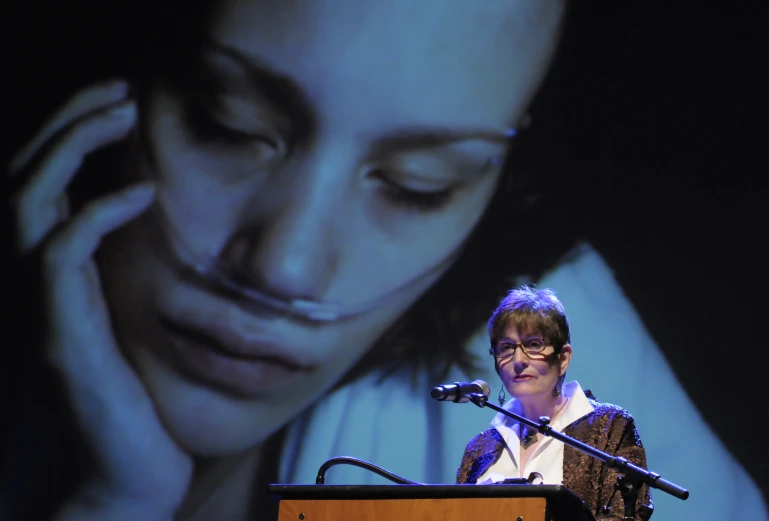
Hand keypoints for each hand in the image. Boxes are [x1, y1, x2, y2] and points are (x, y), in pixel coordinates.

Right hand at [8, 80, 192, 520]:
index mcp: (53, 277)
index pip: (41, 186)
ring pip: (29, 203)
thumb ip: (130, 272)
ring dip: (73, 148)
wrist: (128, 473)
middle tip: (121, 90)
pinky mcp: (60, 335)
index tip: (118, 102)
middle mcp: (34, 285)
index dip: (69, 135)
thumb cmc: (140, 398)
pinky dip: (94, 214)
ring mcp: (42, 309)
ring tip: (124, 114)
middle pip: (25, 178)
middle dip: (68, 123)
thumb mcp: (135, 319)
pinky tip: (139, 194)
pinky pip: (61, 256)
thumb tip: (156, 219)